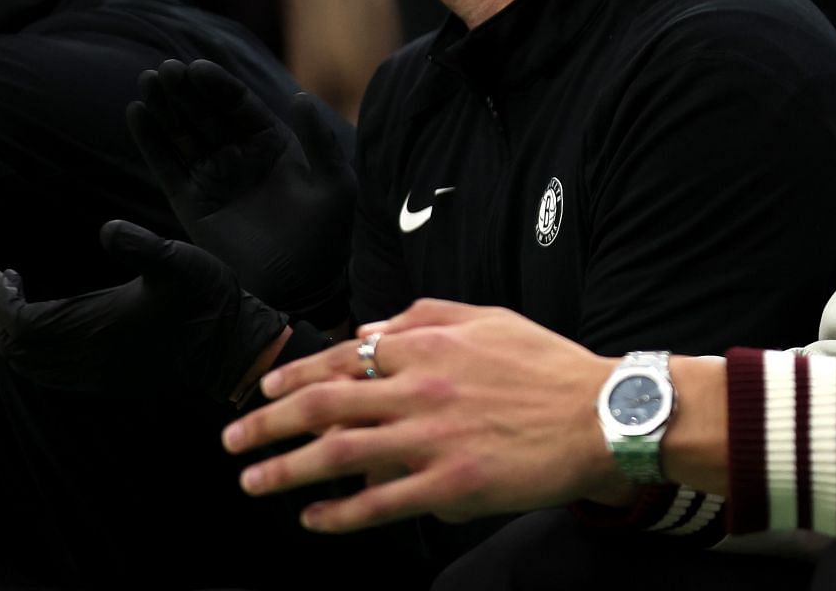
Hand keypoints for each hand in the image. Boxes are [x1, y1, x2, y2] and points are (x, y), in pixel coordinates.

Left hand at [0, 220, 288, 403]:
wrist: (233, 346)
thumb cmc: (207, 299)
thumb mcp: (179, 260)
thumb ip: (141, 244)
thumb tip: (105, 230)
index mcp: (96, 327)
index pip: (21, 322)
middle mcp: (88, 357)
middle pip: (16, 347)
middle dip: (0, 316)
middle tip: (2, 284)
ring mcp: (96, 374)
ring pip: (30, 365)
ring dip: (13, 337)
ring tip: (15, 304)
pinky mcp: (106, 381)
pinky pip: (50, 374)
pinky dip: (33, 354)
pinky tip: (47, 330)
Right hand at [128, 59, 353, 318]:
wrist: (303, 280)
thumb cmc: (328, 231)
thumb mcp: (334, 182)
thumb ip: (319, 140)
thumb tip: (299, 96)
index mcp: (272, 142)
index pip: (238, 105)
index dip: (218, 85)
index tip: (198, 67)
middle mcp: (239, 153)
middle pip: (205, 113)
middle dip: (185, 90)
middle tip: (165, 69)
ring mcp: (213, 175)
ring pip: (182, 133)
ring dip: (164, 107)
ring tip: (147, 81)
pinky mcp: (190, 200)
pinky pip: (166, 164)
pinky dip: (151, 140)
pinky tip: (137, 113)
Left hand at [223, 300, 623, 531]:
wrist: (601, 414)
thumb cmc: (549, 367)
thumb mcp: (490, 319)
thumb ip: (426, 317)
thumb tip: (371, 329)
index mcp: (430, 346)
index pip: (342, 358)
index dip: (295, 375)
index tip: (265, 391)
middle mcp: (421, 389)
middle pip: (323, 405)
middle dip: (267, 424)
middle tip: (233, 440)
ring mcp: (432, 439)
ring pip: (338, 454)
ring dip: (285, 469)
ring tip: (253, 481)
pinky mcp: (450, 483)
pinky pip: (378, 503)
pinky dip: (337, 514)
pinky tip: (314, 519)